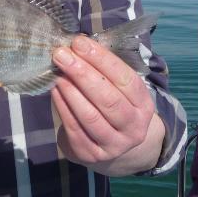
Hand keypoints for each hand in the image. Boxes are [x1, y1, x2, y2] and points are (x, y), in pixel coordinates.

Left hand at [51, 36, 163, 175]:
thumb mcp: (116, 88)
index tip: (79, 42)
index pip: (125, 79)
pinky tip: (54, 90)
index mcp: (143, 104)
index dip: (102, 59)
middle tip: (62, 54)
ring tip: (57, 72)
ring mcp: (113, 144)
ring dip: (71, 90)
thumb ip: (102, 69)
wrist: (109, 145)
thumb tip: (76, 45)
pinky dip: (63, 106)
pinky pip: (74, 128)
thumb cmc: (111, 104)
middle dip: (82, 73)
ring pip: (90, 115)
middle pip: (108, 99)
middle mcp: (133, 127)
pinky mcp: (91, 154)